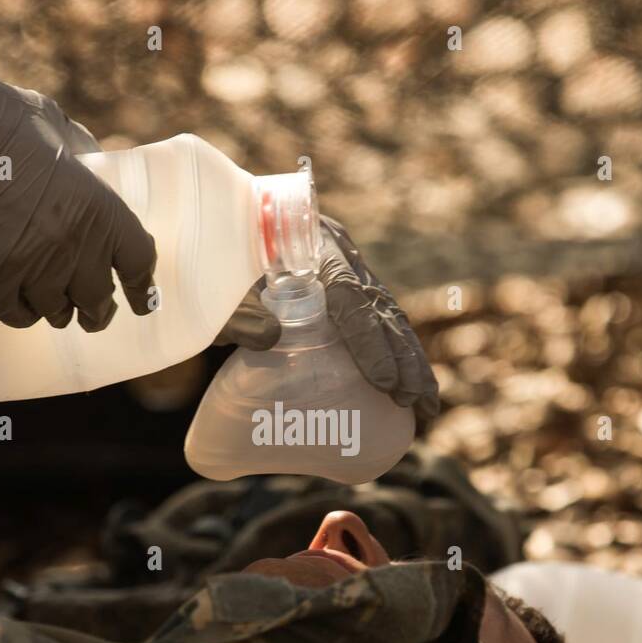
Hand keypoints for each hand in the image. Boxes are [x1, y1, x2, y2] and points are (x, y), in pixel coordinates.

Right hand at [0, 40, 156, 332]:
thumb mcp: (50, 121)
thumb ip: (78, 150)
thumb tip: (90, 161)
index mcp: (98, 206)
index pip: (139, 262)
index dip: (142, 286)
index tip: (142, 302)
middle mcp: (73, 243)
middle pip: (98, 298)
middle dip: (98, 310)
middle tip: (94, 315)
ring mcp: (32, 266)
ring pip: (57, 311)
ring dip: (57, 310)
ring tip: (54, 308)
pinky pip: (16, 314)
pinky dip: (20, 311)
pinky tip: (18, 302)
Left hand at [217, 216, 439, 422]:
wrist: (224, 238)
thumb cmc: (217, 268)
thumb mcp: (220, 291)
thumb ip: (238, 313)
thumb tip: (269, 337)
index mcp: (313, 245)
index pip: (349, 293)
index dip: (368, 338)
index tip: (382, 379)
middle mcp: (341, 256)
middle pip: (380, 307)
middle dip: (402, 356)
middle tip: (410, 400)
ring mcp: (350, 272)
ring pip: (391, 317)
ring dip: (410, 361)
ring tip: (424, 404)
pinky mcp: (351, 294)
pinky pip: (384, 324)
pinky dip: (401, 357)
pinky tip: (416, 389)